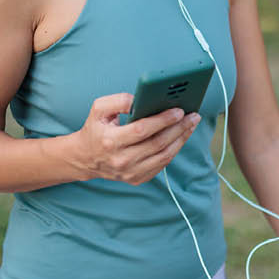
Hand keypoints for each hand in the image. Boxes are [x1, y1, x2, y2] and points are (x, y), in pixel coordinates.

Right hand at [71, 93, 200, 184]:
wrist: (86, 158)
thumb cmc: (96, 129)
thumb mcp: (99, 109)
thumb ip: (119, 100)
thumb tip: (141, 100)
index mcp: (111, 141)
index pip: (142, 130)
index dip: (163, 120)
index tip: (178, 110)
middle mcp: (121, 160)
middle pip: (158, 143)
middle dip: (179, 128)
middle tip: (193, 115)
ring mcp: (130, 172)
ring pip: (164, 155)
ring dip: (181, 138)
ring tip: (191, 124)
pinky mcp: (137, 178)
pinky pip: (162, 164)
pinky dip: (175, 149)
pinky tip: (181, 136)